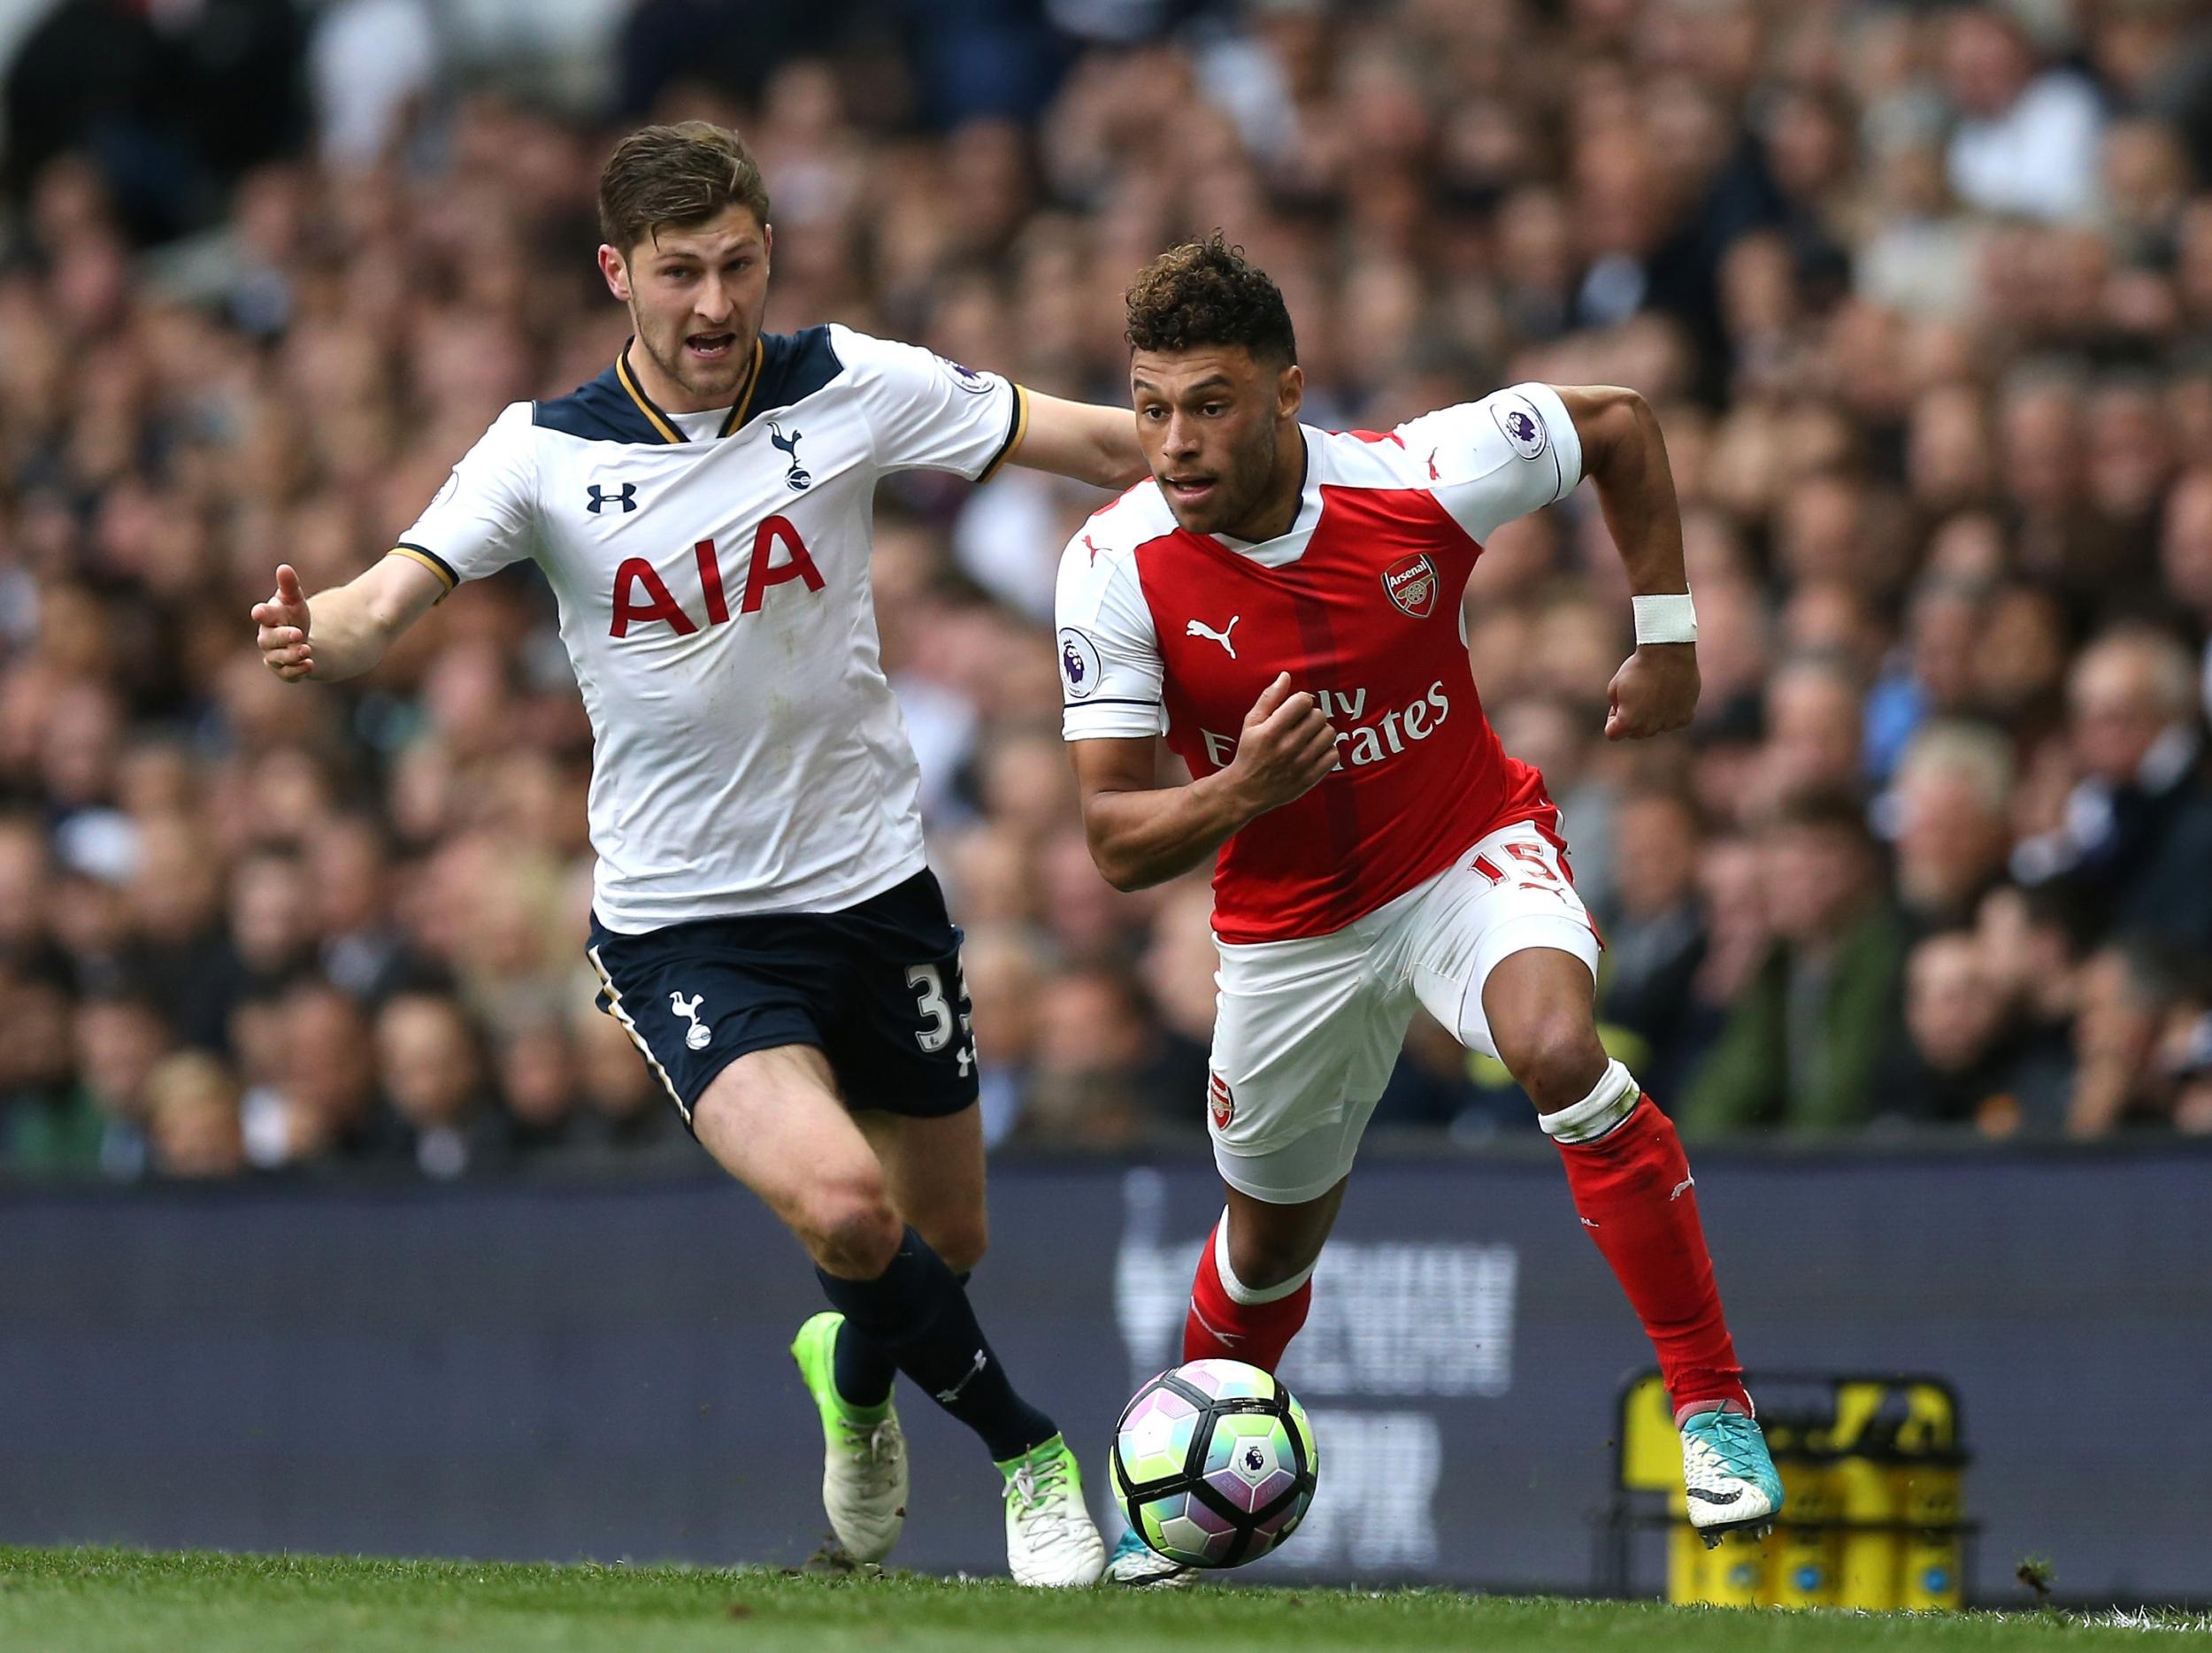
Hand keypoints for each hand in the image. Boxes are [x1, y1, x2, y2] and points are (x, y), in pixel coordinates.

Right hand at [253, 564, 313, 680]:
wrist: (301, 639)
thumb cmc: (293, 615)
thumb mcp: (294, 600)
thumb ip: (289, 586)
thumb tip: (284, 567)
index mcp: (268, 617)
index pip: (261, 614)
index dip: (261, 613)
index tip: (260, 612)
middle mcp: (267, 638)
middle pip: (268, 639)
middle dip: (283, 637)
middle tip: (299, 633)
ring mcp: (274, 655)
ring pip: (276, 659)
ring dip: (291, 656)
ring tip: (307, 650)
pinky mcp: (284, 670)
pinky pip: (287, 674)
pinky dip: (298, 671)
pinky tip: (310, 665)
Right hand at [1222, 672, 1338, 814]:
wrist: (1247, 791)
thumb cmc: (1249, 752)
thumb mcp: (1251, 723)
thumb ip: (1269, 698)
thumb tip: (1286, 676)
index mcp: (1271, 731)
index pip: (1303, 702)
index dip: (1301, 701)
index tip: (1296, 708)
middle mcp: (1288, 747)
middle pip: (1319, 716)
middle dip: (1311, 715)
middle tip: (1302, 723)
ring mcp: (1301, 764)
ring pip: (1329, 733)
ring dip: (1321, 731)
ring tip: (1310, 736)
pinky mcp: (1310, 778)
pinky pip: (1333, 755)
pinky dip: (1327, 750)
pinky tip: (1314, 751)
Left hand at [1604, 643, 1697, 739]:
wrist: (1668, 652)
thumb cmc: (1638, 668)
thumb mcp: (1615, 687)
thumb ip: (1616, 708)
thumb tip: (1624, 717)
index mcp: (1628, 722)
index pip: (1613, 734)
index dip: (1613, 719)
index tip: (1619, 703)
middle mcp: (1649, 728)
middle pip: (1635, 733)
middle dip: (1633, 719)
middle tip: (1637, 695)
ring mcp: (1668, 724)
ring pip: (1655, 727)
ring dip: (1652, 716)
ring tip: (1655, 691)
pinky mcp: (1685, 718)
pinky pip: (1673, 721)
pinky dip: (1670, 711)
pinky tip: (1670, 693)